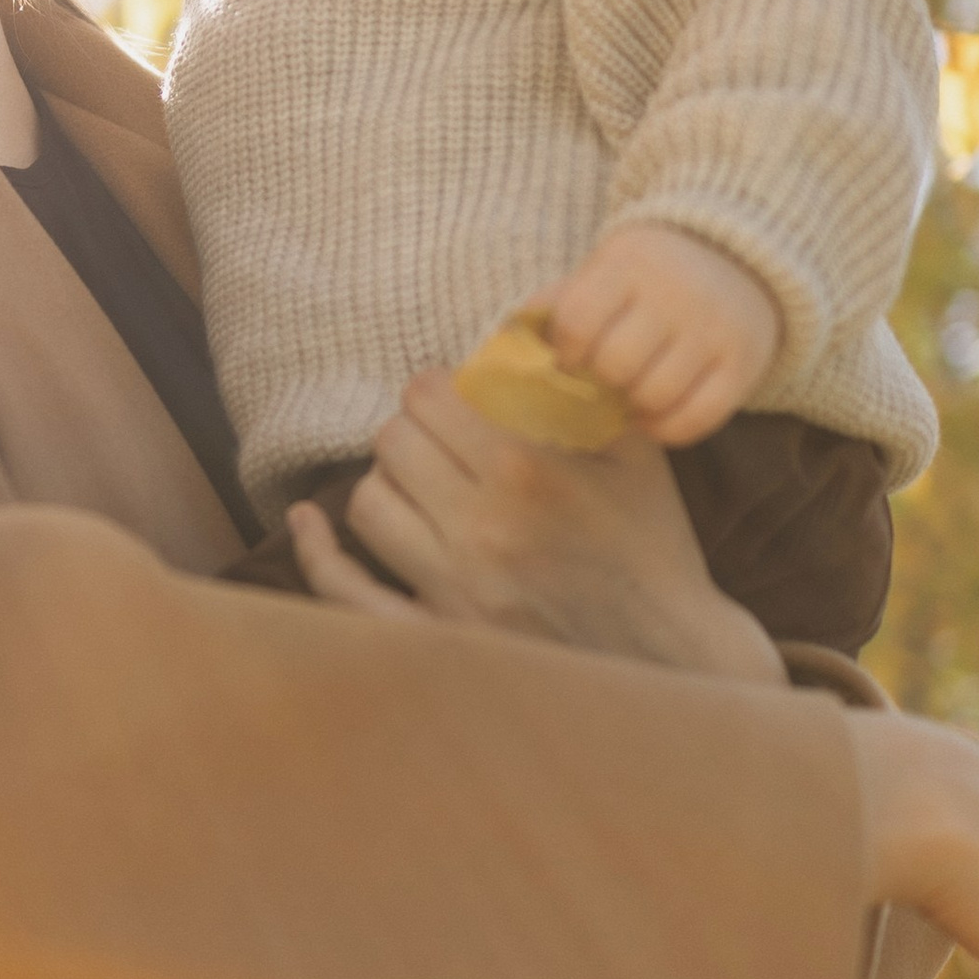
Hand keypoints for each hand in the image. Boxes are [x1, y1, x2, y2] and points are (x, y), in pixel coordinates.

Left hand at [286, 371, 785, 682]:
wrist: (671, 656)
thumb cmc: (653, 546)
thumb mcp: (636, 451)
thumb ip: (584, 386)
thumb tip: (531, 322)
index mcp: (527, 472)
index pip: (431, 396)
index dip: (437, 388)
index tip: (454, 397)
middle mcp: (482, 529)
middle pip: (394, 443)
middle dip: (413, 429)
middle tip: (437, 438)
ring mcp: (453, 591)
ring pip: (369, 504)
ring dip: (386, 482)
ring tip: (415, 483)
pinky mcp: (439, 638)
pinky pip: (348, 593)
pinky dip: (319, 553)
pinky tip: (308, 523)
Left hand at [541, 227, 781, 445]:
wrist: (738, 252)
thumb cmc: (650, 271)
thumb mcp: (606, 269)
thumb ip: (558, 302)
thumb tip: (502, 347)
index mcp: (631, 264)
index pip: (578, 321)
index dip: (565, 352)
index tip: (570, 360)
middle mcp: (677, 294)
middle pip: (616, 364)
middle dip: (600, 382)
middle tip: (601, 382)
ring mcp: (715, 330)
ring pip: (656, 395)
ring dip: (632, 407)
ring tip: (627, 396)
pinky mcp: (744, 364)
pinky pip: (697, 419)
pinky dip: (667, 429)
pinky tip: (653, 417)